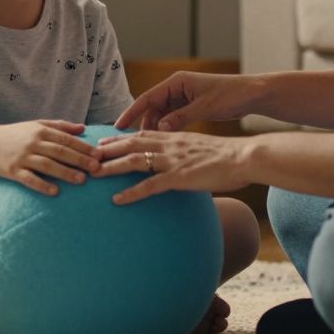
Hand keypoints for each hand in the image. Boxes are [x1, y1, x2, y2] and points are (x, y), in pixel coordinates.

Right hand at [0, 120, 100, 195]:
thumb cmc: (17, 134)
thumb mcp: (37, 125)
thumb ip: (60, 126)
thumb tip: (83, 128)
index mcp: (40, 131)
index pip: (66, 139)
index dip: (83, 147)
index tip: (99, 154)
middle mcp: (32, 143)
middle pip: (60, 151)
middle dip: (79, 160)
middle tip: (96, 168)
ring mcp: (22, 157)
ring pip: (47, 165)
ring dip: (65, 172)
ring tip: (81, 180)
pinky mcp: (13, 171)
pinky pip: (29, 179)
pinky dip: (42, 185)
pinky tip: (55, 192)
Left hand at [93, 130, 251, 203]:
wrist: (246, 157)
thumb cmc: (230, 157)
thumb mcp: (204, 150)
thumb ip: (188, 154)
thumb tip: (182, 163)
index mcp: (176, 137)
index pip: (143, 134)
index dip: (121, 137)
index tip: (104, 141)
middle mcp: (170, 145)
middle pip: (131, 144)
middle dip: (108, 149)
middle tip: (88, 155)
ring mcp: (173, 160)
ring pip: (134, 161)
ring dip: (111, 167)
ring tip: (93, 174)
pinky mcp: (179, 177)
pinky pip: (149, 185)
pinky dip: (131, 193)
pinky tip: (117, 199)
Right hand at [114, 71, 264, 130]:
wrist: (253, 95)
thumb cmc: (231, 95)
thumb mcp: (204, 107)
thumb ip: (181, 117)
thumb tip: (160, 129)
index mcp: (178, 81)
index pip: (147, 97)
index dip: (131, 112)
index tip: (117, 126)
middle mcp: (178, 87)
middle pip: (152, 107)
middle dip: (141, 123)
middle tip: (129, 143)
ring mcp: (184, 97)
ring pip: (161, 114)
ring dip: (154, 128)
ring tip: (143, 146)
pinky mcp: (191, 107)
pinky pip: (172, 119)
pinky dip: (166, 129)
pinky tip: (162, 142)